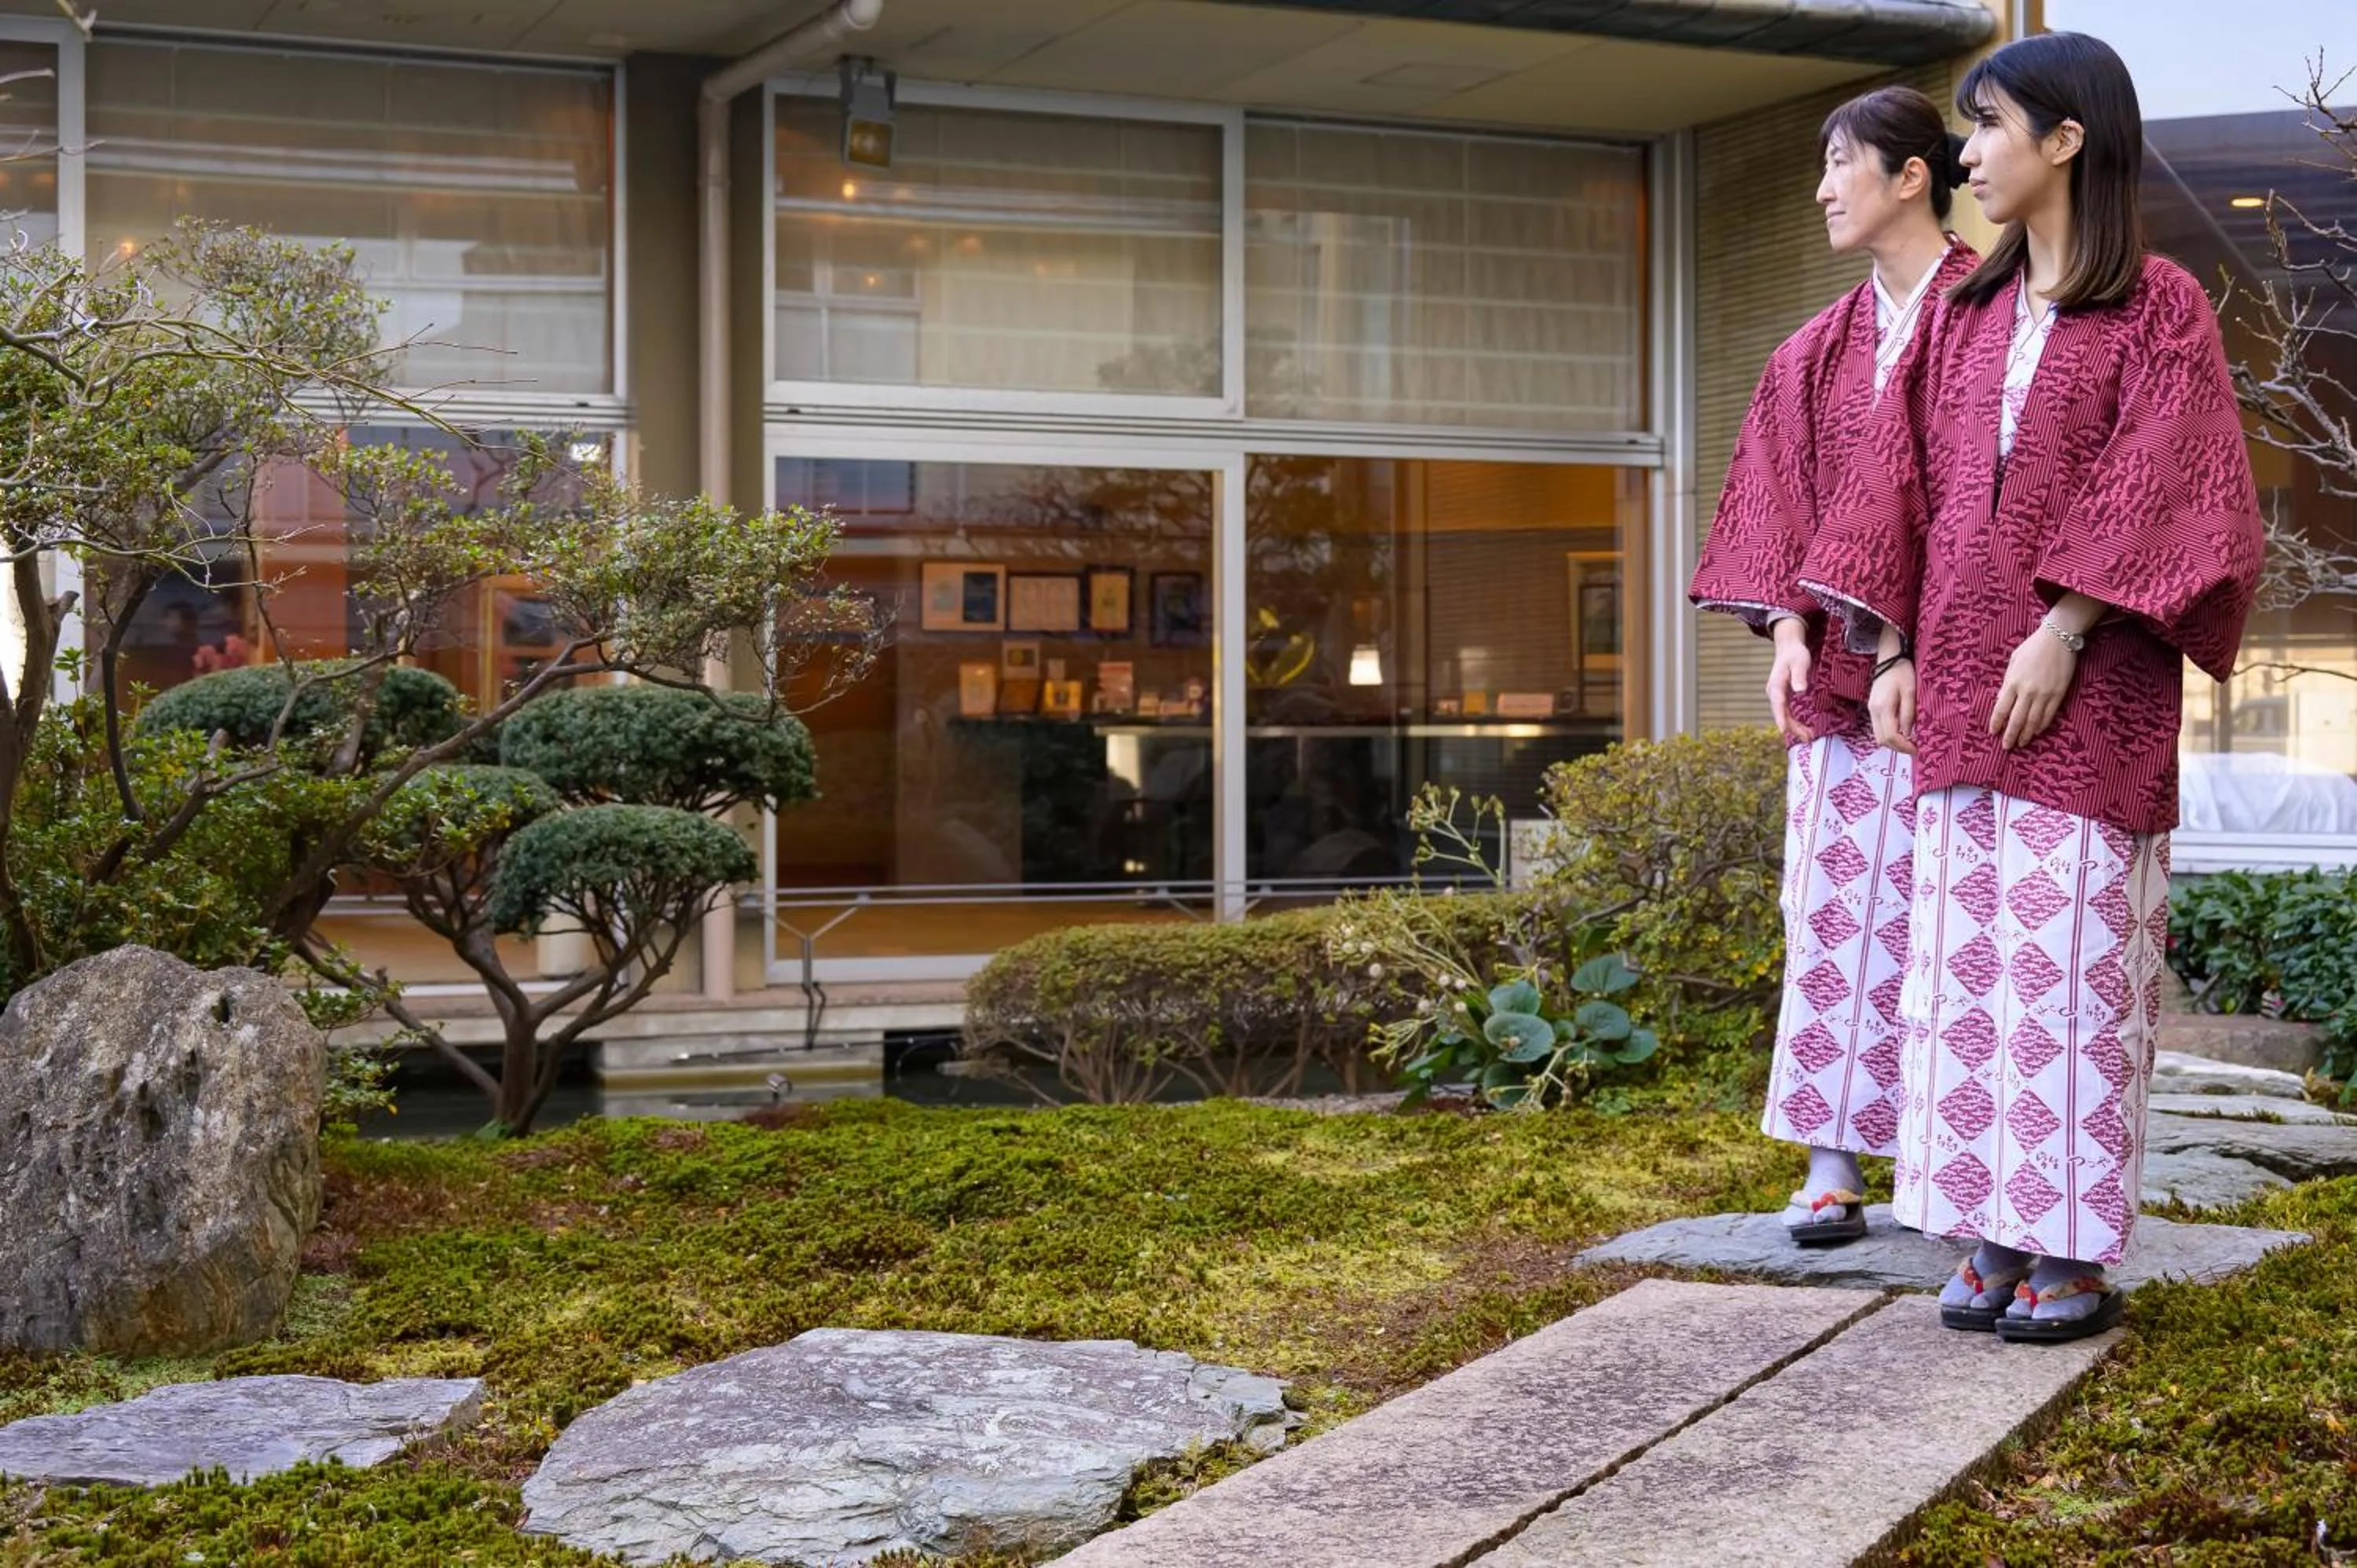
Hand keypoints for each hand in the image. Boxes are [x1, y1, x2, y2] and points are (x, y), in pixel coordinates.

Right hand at [1766, 620, 1815, 743]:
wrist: (1788, 647)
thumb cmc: (1795, 653)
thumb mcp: (1799, 662)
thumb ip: (1799, 675)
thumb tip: (1800, 690)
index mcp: (1776, 685)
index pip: (1778, 704)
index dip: (1780, 718)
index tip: (1783, 730)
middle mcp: (1774, 693)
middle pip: (1781, 714)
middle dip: (1793, 727)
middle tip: (1807, 737)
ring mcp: (1777, 696)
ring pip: (1784, 715)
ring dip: (1794, 727)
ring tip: (1808, 736)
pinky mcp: (1782, 697)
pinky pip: (1786, 712)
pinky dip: (1794, 722)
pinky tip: (1803, 728)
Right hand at [1870, 657, 1915, 754]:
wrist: (1889, 657)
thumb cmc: (1902, 672)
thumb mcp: (1910, 691)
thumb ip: (1908, 713)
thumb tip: (1909, 733)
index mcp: (1883, 707)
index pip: (1891, 736)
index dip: (1903, 746)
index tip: (1917, 749)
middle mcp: (1874, 711)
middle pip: (1882, 740)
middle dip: (1898, 747)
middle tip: (1914, 748)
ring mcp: (1871, 709)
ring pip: (1879, 735)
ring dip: (1893, 742)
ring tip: (1909, 741)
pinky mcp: (1873, 707)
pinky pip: (1879, 727)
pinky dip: (1890, 734)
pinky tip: (1902, 731)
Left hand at [1990, 628, 2076, 749]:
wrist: (2058, 638)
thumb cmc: (2033, 647)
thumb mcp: (2014, 662)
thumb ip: (2007, 682)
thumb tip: (2002, 700)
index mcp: (2013, 682)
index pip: (2001, 709)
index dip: (1996, 723)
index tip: (1993, 733)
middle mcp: (2027, 691)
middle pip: (2016, 719)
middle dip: (2010, 735)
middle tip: (2006, 747)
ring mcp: (2044, 694)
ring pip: (2033, 721)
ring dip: (2027, 734)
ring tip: (2022, 743)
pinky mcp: (2058, 694)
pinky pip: (2049, 715)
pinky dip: (2042, 725)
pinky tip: (2037, 731)